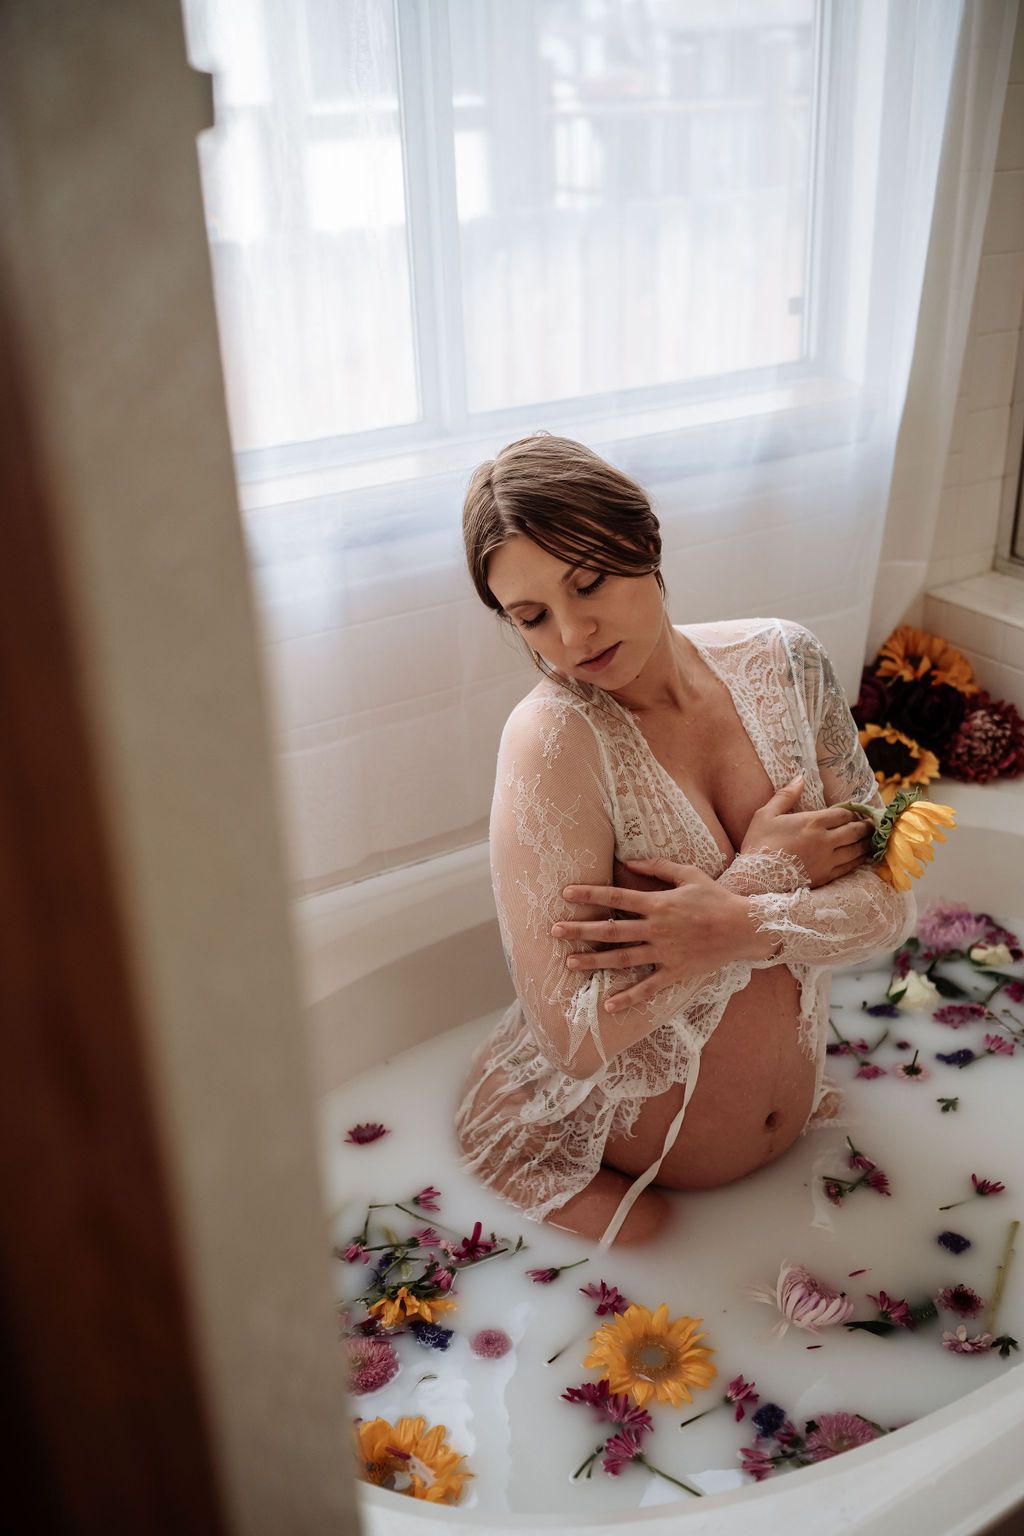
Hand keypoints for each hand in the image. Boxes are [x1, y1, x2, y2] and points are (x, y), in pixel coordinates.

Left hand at [552, 859, 758, 1010]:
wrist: (744, 928)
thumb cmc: (716, 898)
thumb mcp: (688, 874)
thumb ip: (657, 867)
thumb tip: (629, 861)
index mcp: (658, 903)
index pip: (616, 897)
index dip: (590, 894)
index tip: (565, 893)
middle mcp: (657, 928)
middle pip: (611, 930)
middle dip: (581, 930)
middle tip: (554, 931)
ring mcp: (665, 952)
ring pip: (623, 958)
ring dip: (595, 961)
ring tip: (570, 964)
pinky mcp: (676, 972)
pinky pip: (648, 987)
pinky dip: (628, 998)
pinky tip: (608, 1006)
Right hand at [741, 775, 870, 887]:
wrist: (755, 877)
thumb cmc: (758, 843)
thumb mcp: (766, 814)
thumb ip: (786, 795)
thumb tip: (800, 777)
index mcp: (812, 822)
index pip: (843, 813)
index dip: (853, 811)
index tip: (857, 812)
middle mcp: (825, 840)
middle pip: (855, 830)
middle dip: (866, 826)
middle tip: (871, 824)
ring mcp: (827, 860)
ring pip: (857, 849)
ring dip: (866, 843)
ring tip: (871, 839)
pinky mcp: (826, 876)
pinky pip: (850, 867)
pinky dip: (860, 860)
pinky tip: (862, 857)